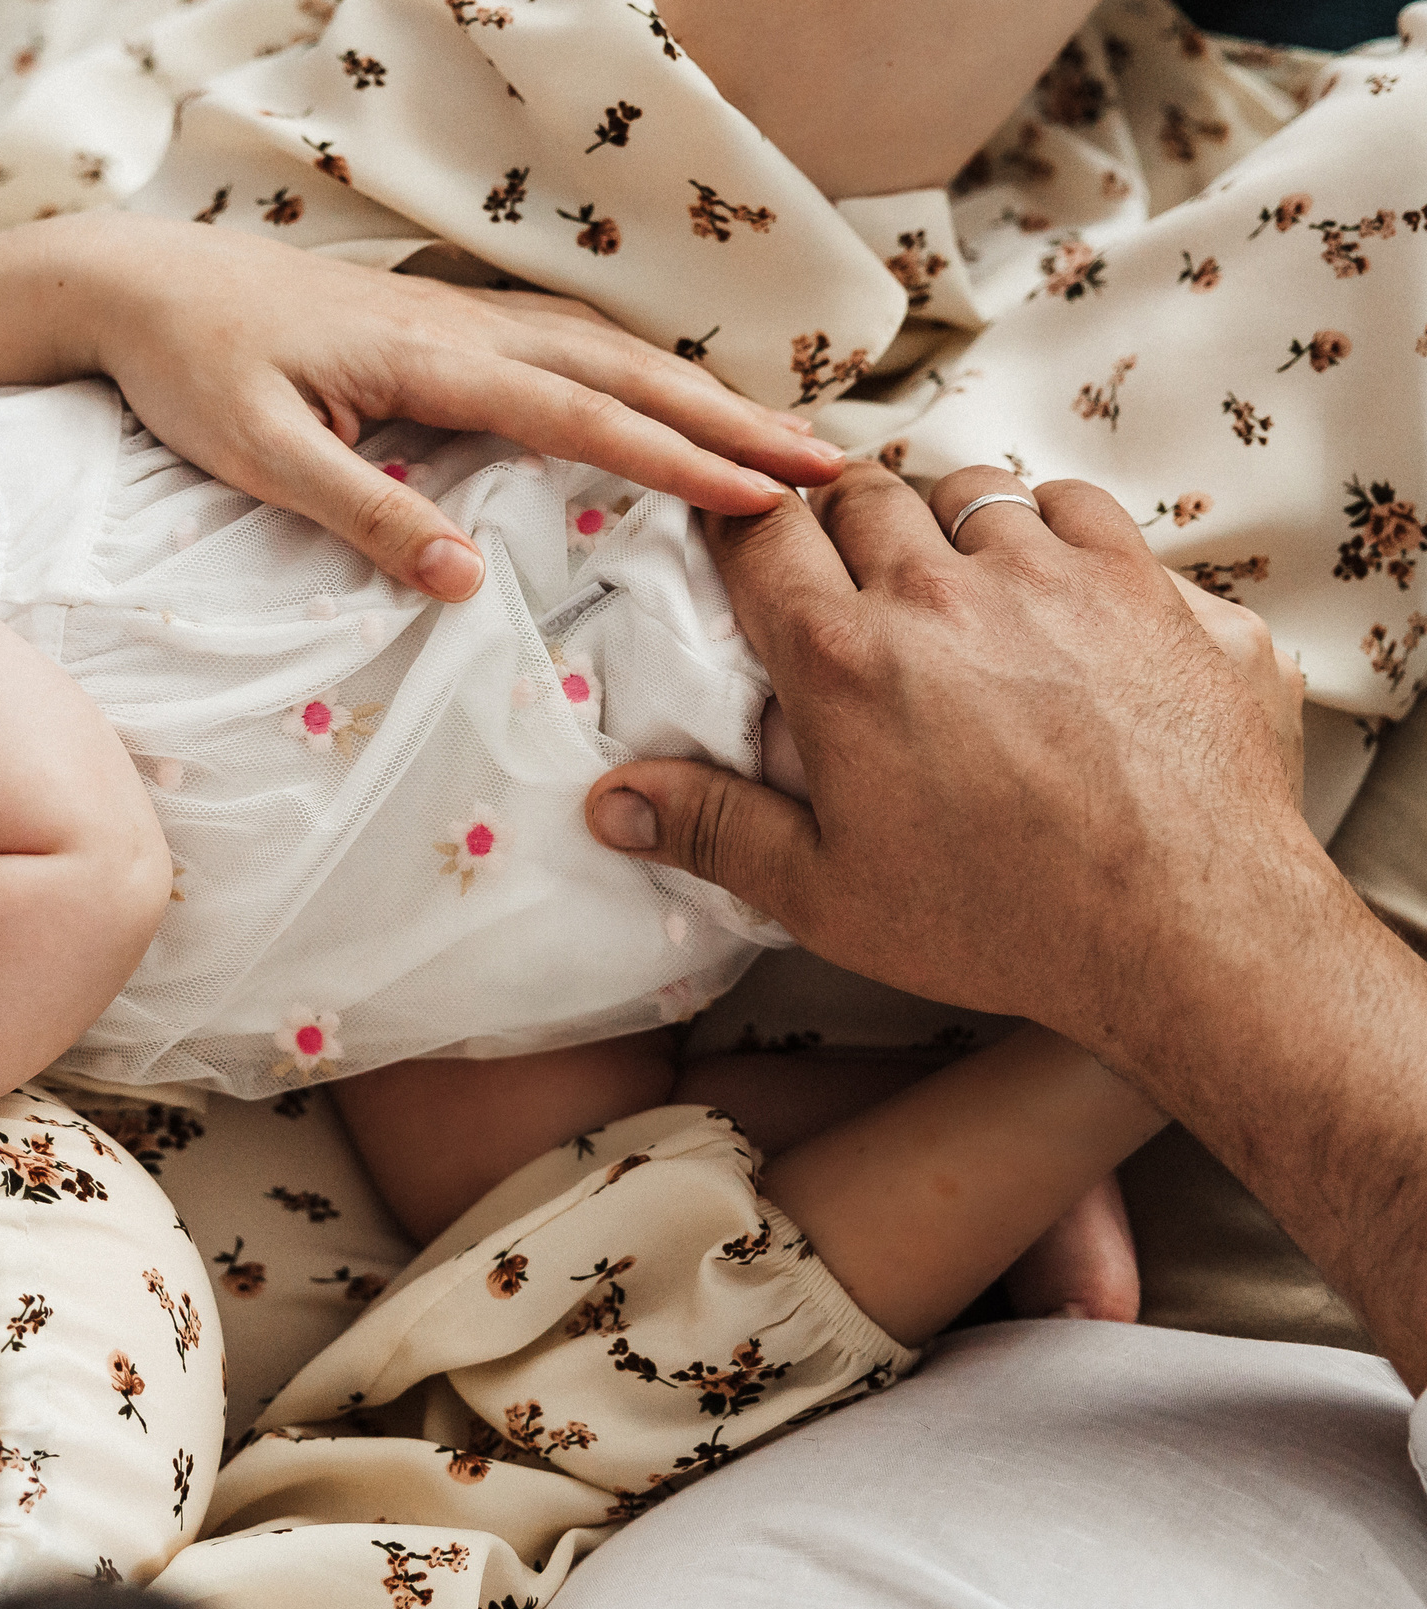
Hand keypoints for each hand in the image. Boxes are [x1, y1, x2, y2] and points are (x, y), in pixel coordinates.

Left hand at [0, 212, 844, 602]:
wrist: (135, 285)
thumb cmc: (190, 373)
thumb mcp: (259, 456)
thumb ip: (362, 512)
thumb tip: (463, 586)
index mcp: (432, 360)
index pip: (584, 419)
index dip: (680, 463)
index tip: (767, 501)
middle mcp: (464, 327)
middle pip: (627, 373)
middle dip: (733, 421)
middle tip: (830, 468)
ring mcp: (458, 317)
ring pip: (608, 352)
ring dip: (698, 394)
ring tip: (779, 442)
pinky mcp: (440, 324)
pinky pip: (566, 347)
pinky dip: (636, 374)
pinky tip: (662, 402)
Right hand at [579, 461, 1426, 1386]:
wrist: (1189, 928)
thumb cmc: (1002, 921)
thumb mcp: (826, 894)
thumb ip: (711, 829)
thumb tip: (610, 801)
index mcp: (843, 659)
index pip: (762, 535)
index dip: (738, 519)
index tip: (737, 528)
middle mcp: (941, 592)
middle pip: (862, 493)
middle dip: (837, 513)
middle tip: (841, 560)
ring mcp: (1055, 577)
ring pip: (971, 490)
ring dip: (944, 517)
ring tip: (945, 569)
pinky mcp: (1148, 587)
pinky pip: (1081, 508)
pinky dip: (1051, 529)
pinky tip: (1049, 583)